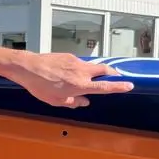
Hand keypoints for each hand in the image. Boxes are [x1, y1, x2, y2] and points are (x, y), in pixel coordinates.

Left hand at [8, 53, 133, 107]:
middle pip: (105, 70)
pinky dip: (83, 68)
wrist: (28, 67)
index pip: (105, 86)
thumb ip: (73, 102)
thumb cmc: (40, 86)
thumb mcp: (56, 101)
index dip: (119, 86)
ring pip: (93, 66)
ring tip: (92, 78)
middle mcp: (81, 72)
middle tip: (117, 77)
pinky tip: (72, 73)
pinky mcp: (69, 56)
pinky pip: (81, 63)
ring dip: (97, 71)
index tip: (130, 85)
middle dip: (114, 74)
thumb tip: (85, 101)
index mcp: (80, 85)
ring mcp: (76, 62)